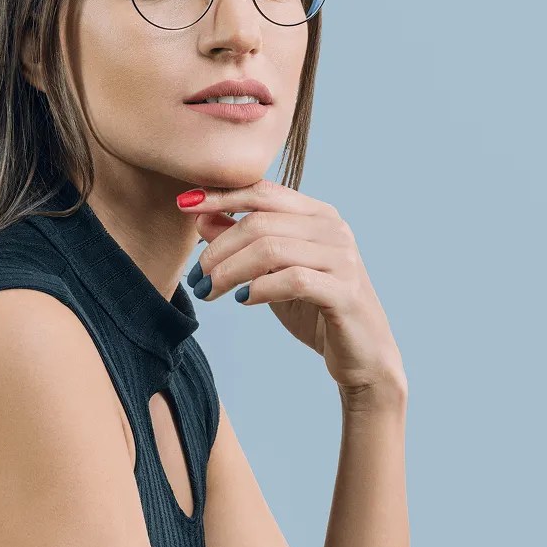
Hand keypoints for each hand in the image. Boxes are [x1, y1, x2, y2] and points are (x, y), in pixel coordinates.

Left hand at [178, 179, 405, 399]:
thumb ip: (242, 241)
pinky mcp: (345, 291)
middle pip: (260, 222)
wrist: (362, 355)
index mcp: (317, 214)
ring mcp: (342, 258)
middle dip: (218, 248)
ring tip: (209, 291)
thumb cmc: (314, 308)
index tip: (184, 203)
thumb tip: (200, 216)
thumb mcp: (271, 272)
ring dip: (230, 271)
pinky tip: (242, 301)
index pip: (263, 191)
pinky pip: (292, 279)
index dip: (220, 195)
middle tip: (196, 276)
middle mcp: (333, 228)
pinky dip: (259, 289)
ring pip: (271, 249)